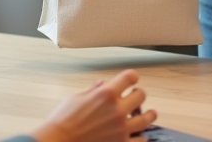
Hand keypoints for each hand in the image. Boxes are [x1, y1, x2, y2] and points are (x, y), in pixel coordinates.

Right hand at [31, 70, 155, 141]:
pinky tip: (138, 134)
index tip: (131, 80)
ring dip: (148, 114)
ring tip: (148, 114)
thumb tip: (102, 84)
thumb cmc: (63, 120)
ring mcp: (121, 128)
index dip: (131, 77)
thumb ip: (93, 90)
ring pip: (147, 118)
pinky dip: (141, 137)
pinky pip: (141, 140)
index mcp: (106, 94)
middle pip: (141, 95)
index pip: (130, 76)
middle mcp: (117, 109)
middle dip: (138, 94)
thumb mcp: (76, 98)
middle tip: (135, 96)